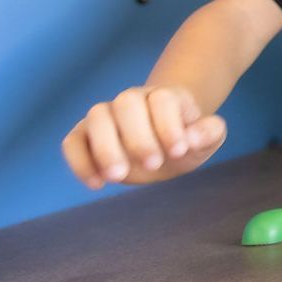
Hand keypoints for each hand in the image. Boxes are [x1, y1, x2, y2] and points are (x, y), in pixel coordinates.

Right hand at [61, 86, 226, 188]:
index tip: (180, 151)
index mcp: (164, 97)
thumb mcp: (207, 138)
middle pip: (126, 103)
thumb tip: (193, 138)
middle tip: (153, 165)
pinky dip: (79, 162)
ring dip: (105, 148)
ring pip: (96, 117)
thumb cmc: (187, 140)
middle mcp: (132, 100)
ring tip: (119, 177)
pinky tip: (97, 184)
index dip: (169, 125)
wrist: (164, 145)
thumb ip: (209, 133)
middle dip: (138, 136)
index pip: (162, 99)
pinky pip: (72, 142)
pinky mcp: (84, 136)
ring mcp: (105, 116)